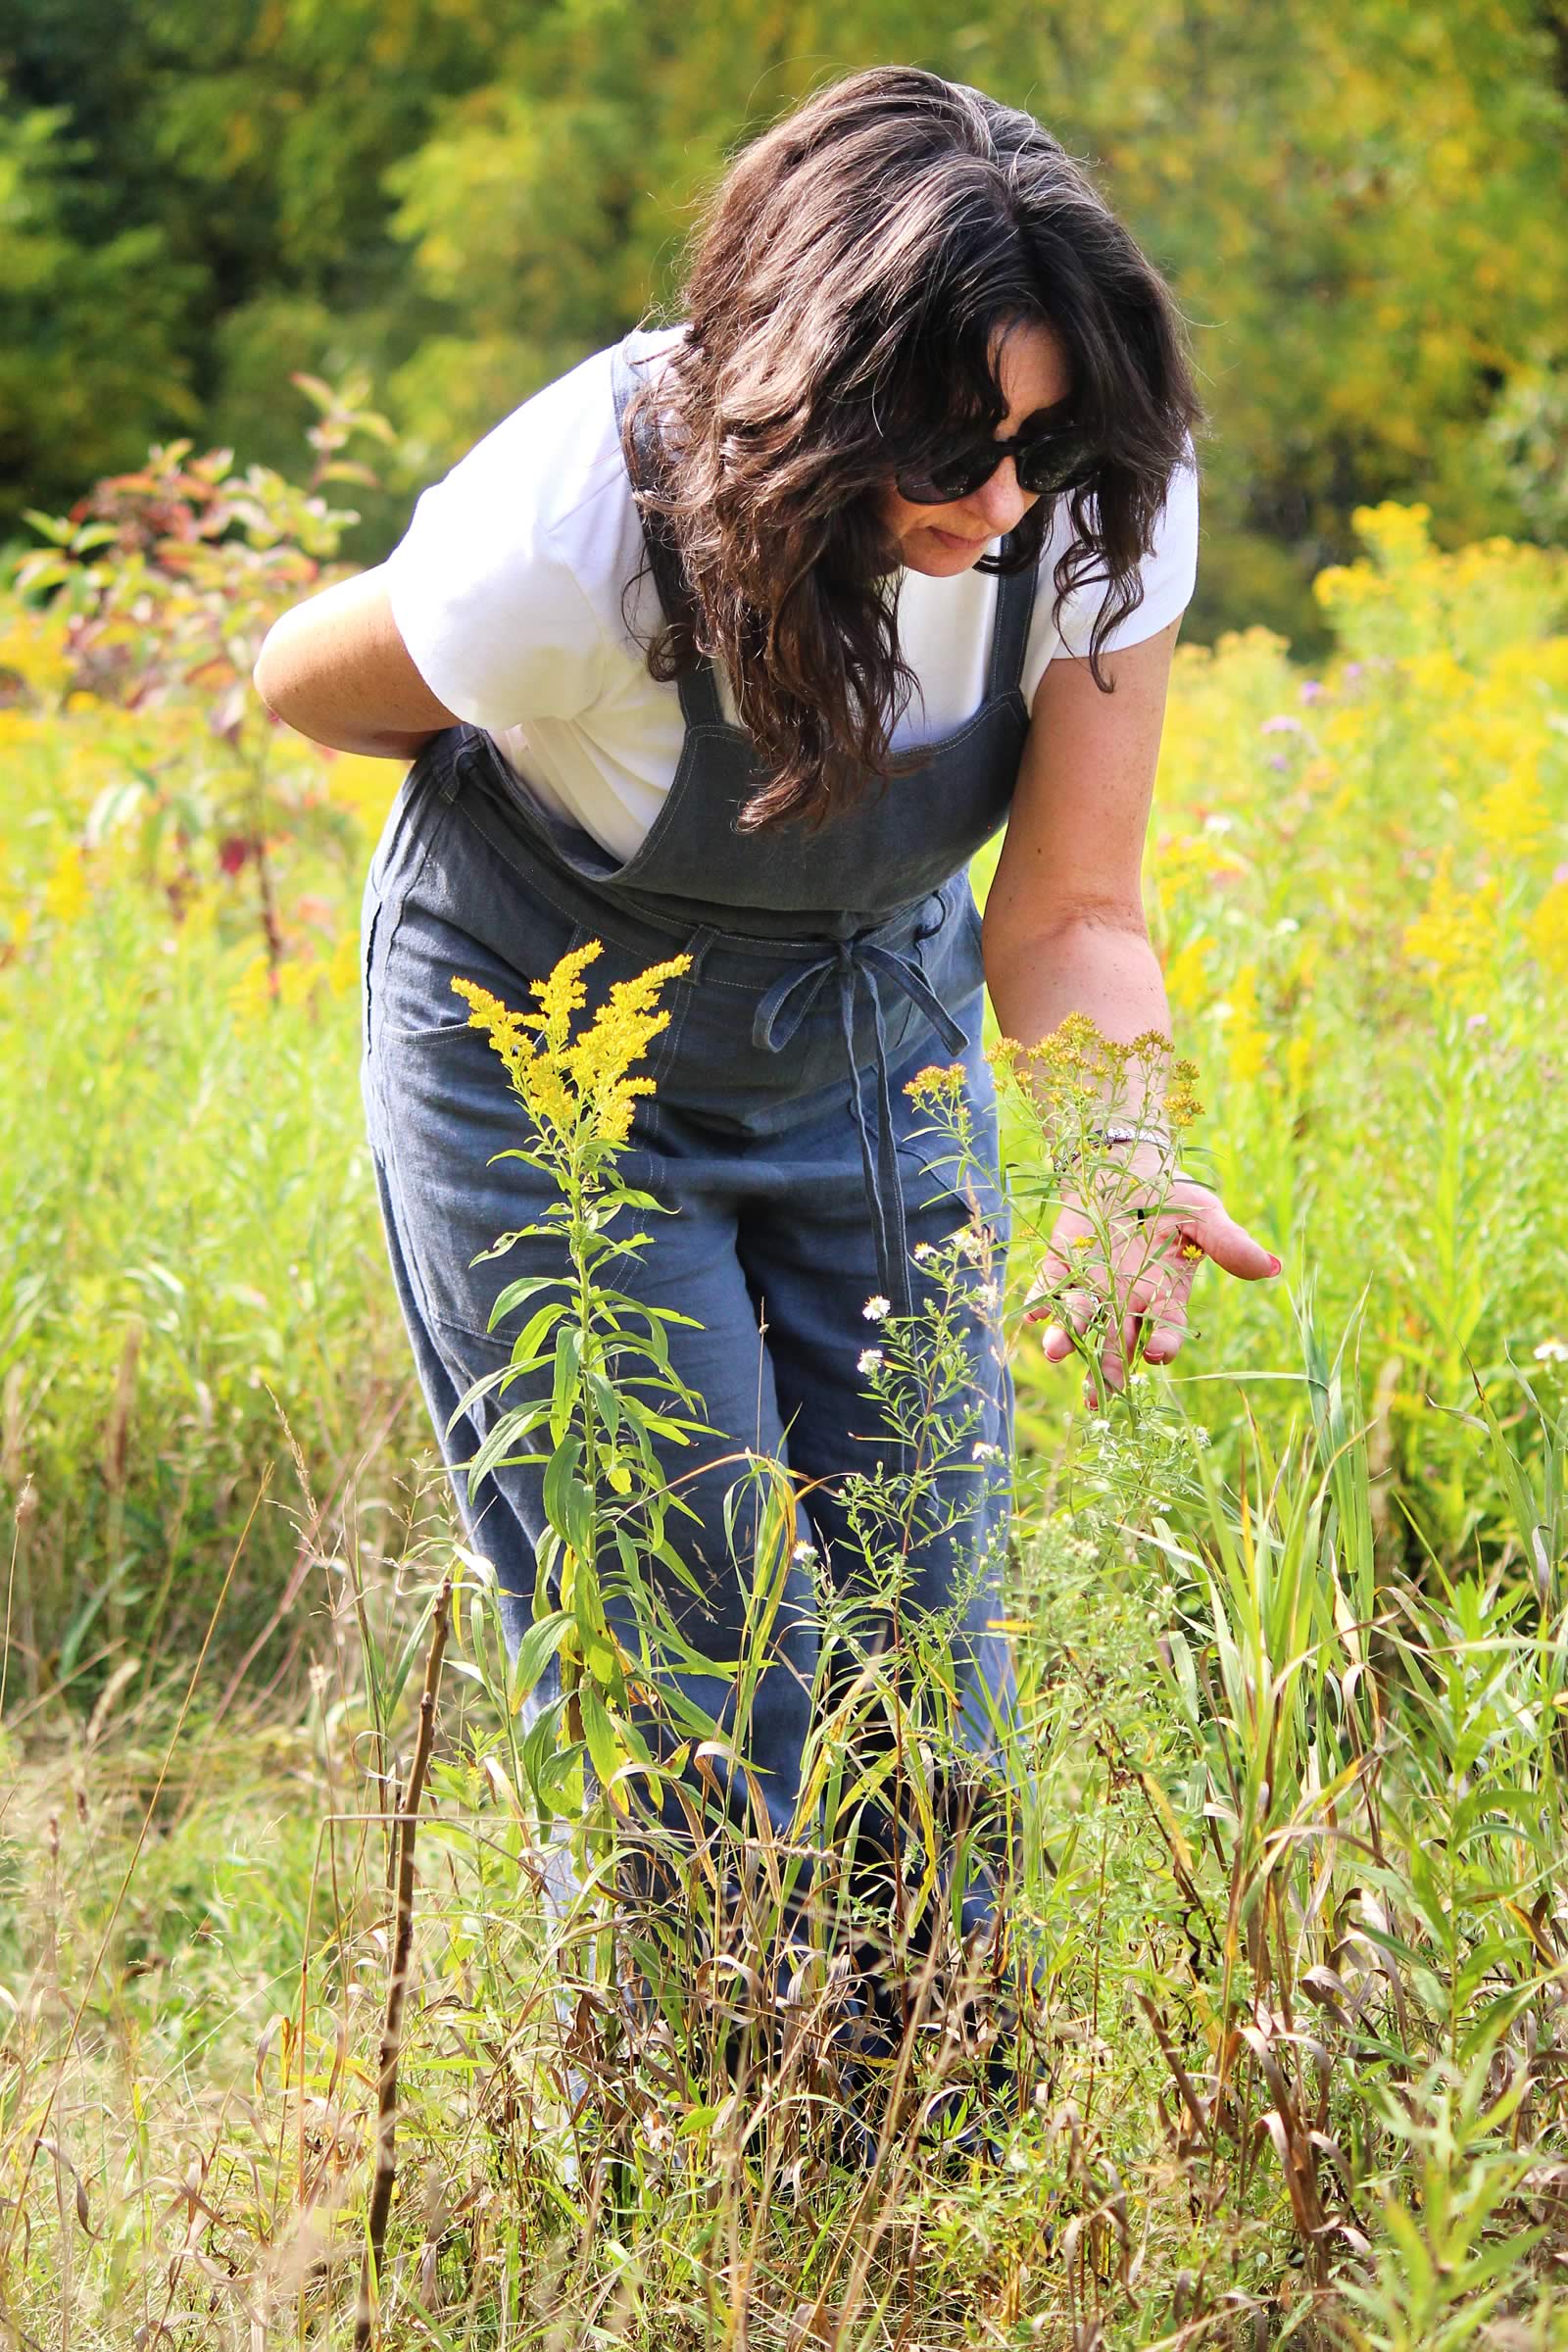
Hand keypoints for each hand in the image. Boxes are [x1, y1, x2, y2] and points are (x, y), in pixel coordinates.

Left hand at [1025, 1159, 1280, 1406]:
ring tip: (1056, 1352)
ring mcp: (1091, 1285)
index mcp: (1163, 1295)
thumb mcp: (1205, 1214)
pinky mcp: (1061, 1265)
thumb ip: (1229, 1243)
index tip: (1158, 1356)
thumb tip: (1271, 1267)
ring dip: (1067, 1338)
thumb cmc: (1172, 1195)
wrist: (1127, 1164)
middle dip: (1108, 1367)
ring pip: (1079, 1320)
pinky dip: (1040, 1301)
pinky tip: (1034, 1314)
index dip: (1163, 1343)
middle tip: (1101, 1396)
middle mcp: (1125, 1300)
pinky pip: (1048, 1288)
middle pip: (1117, 1340)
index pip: (1165, 1328)